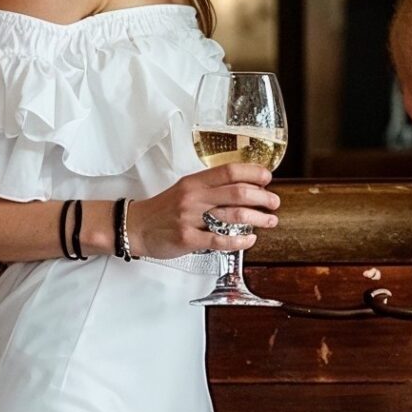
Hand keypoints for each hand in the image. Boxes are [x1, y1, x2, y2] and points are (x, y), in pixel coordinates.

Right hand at [125, 164, 279, 260]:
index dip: (253, 173)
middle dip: (262, 197)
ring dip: (257, 219)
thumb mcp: (186, 189)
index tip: (267, 178)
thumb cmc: (164, 209)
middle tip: (274, 203)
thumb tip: (244, 188)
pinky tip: (249, 240)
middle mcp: (194, 197)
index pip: (229, 171)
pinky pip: (219, 239)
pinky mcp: (188, 239)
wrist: (136, 226)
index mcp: (195, 182)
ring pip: (233, 215)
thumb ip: (211, 187)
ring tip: (270, 221)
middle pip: (237, 192)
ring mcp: (191, 218)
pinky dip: (239, 240)